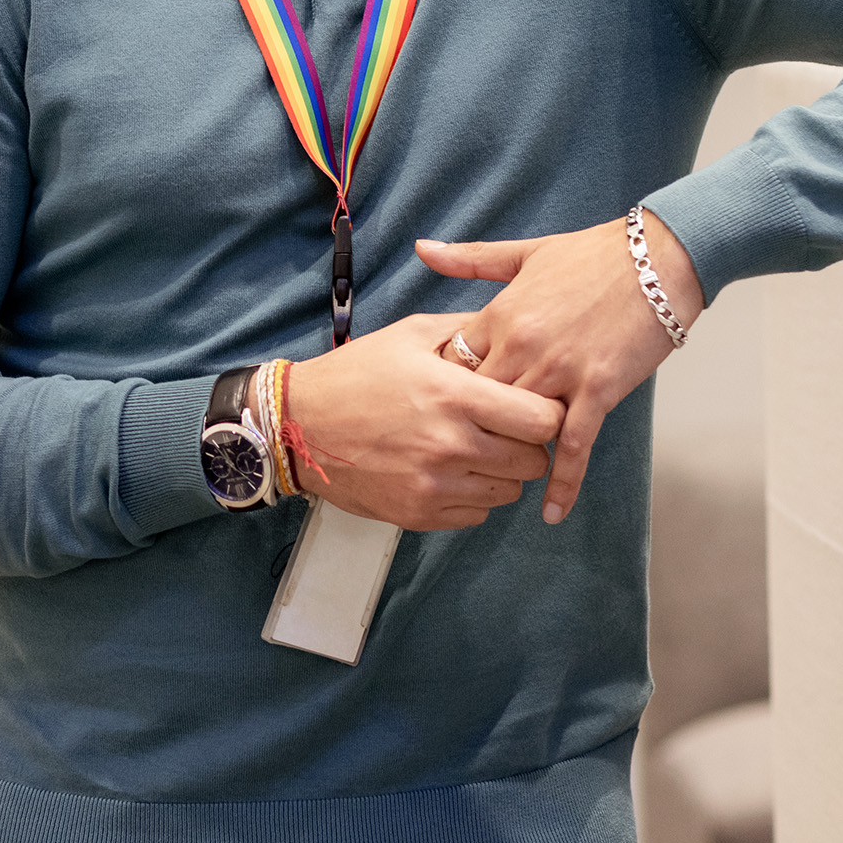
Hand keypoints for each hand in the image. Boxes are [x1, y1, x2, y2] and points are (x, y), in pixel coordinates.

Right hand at [276, 314, 565, 531]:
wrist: (297, 425)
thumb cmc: (356, 374)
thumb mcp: (410, 335)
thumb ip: (466, 331)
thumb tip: (512, 328)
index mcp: (454, 396)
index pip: (544, 420)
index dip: (545, 412)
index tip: (530, 405)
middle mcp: (451, 445)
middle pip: (534, 461)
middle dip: (526, 445)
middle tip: (502, 429)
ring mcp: (436, 485)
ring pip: (510, 492)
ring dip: (500, 472)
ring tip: (473, 448)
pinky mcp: (421, 514)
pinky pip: (478, 514)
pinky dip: (473, 494)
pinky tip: (449, 470)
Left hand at [414, 208, 705, 526]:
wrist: (656, 259)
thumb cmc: (591, 256)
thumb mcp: (523, 255)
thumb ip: (469, 260)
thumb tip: (422, 249)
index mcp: (501, 315)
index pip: (453, 366)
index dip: (445, 390)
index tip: (442, 408)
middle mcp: (523, 347)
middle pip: (478, 403)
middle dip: (469, 427)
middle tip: (461, 453)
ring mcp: (561, 371)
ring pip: (518, 427)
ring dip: (509, 453)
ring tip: (497, 480)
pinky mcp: (599, 390)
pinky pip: (574, 446)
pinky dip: (563, 481)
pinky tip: (550, 511)